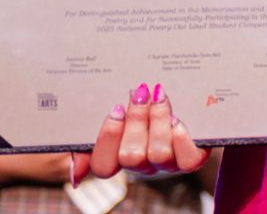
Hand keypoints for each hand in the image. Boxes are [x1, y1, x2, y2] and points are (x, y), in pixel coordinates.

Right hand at [76, 83, 206, 182]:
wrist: (176, 96)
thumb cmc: (132, 105)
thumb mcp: (102, 116)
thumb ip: (83, 140)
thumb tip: (76, 173)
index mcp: (115, 157)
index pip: (103, 165)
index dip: (108, 138)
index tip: (115, 109)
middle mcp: (140, 164)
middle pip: (130, 157)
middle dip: (135, 121)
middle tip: (140, 93)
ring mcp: (165, 162)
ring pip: (158, 154)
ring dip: (158, 121)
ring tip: (159, 97)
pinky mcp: (190, 157)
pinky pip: (188, 160)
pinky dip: (182, 139)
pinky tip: (178, 120)